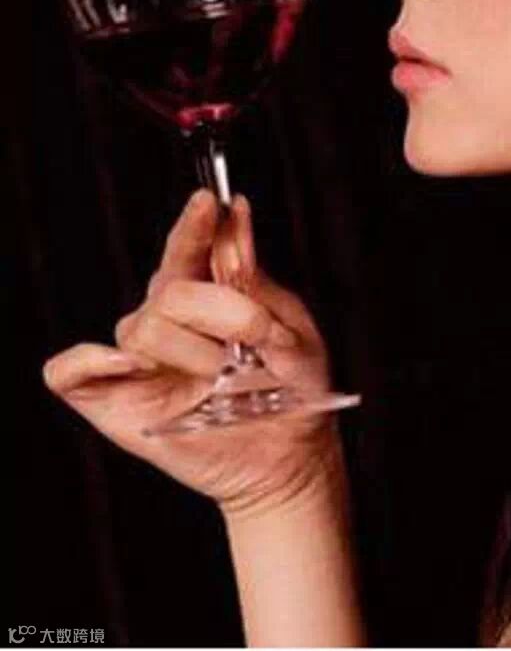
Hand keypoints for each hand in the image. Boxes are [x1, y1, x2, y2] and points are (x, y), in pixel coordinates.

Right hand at [42, 190, 345, 517]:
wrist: (288, 456)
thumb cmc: (293, 389)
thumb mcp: (291, 327)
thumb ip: (254, 277)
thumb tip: (236, 215)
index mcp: (208, 295)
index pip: (188, 249)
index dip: (195, 226)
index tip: (210, 203)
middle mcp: (167, 322)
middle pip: (169, 290)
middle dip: (221, 309)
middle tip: (257, 335)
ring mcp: (138, 361)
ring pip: (140, 329)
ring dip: (192, 353)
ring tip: (224, 379)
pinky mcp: (114, 401)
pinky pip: (69, 372)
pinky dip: (88, 361)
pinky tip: (129, 366)